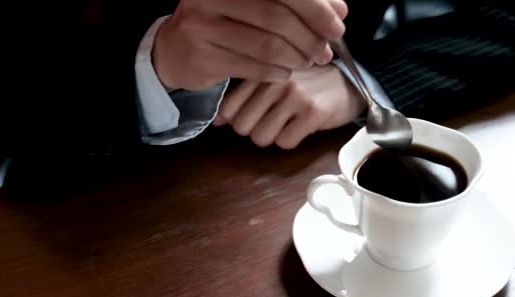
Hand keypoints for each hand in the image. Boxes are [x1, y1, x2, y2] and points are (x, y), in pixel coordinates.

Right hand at [152, 0, 347, 90]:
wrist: (175, 51)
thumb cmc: (223, 23)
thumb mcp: (253, 5)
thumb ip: (295, 3)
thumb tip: (339, 10)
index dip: (316, 6)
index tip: (338, 24)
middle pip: (276, 16)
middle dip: (310, 36)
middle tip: (325, 51)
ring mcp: (202, 27)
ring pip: (267, 45)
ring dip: (297, 57)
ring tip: (308, 62)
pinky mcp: (203, 58)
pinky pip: (254, 67)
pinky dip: (278, 72)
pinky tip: (286, 72)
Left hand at [214, 65, 366, 148]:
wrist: (348, 83)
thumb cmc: (306, 84)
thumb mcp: (273, 81)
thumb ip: (244, 97)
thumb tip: (218, 121)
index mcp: (262, 71)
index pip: (228, 109)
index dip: (236, 121)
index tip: (252, 117)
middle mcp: (276, 80)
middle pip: (242, 127)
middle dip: (254, 131)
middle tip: (272, 122)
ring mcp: (295, 96)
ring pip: (261, 137)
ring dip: (272, 138)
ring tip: (286, 124)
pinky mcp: (313, 112)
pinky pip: (285, 142)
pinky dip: (291, 141)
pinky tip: (300, 127)